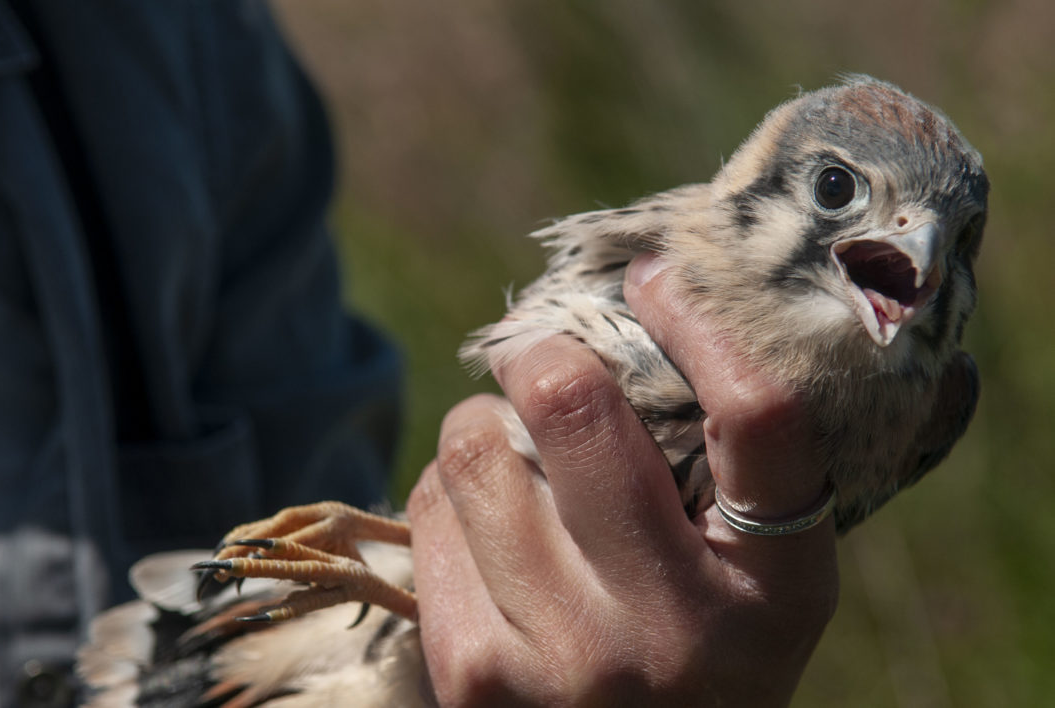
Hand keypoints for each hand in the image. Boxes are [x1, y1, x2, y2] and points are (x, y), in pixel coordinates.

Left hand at [406, 255, 838, 705]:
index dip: (700, 322)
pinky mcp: (473, 676)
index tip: (654, 277)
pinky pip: (429, 511)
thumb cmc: (702, 648)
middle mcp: (675, 628)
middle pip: (568, 407)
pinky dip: (449, 496)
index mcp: (777, 587)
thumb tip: (645, 299)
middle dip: (541, 358)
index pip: (758, 418)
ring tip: (517, 467)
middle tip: (543, 364)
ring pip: (473, 450)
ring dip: (486, 430)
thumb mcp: (760, 578)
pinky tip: (488, 534)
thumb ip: (731, 470)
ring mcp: (566, 658)